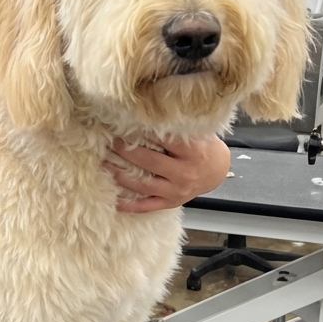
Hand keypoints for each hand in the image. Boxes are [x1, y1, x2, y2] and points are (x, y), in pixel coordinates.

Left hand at [104, 135, 229, 213]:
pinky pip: (147, 206)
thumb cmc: (203, 148)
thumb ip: (177, 128)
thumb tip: (147, 115)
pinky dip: (130, 205)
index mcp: (193, 152)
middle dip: (126, 152)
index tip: (124, 124)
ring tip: (105, 164)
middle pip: (149, 161)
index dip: (142, 132)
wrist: (217, 172)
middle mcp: (185, 173)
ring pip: (144, 184)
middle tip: (111, 142)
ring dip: (121, 175)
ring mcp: (177, 190)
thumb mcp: (197, 134)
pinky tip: (114, 200)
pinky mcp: (171, 202)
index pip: (164, 140)